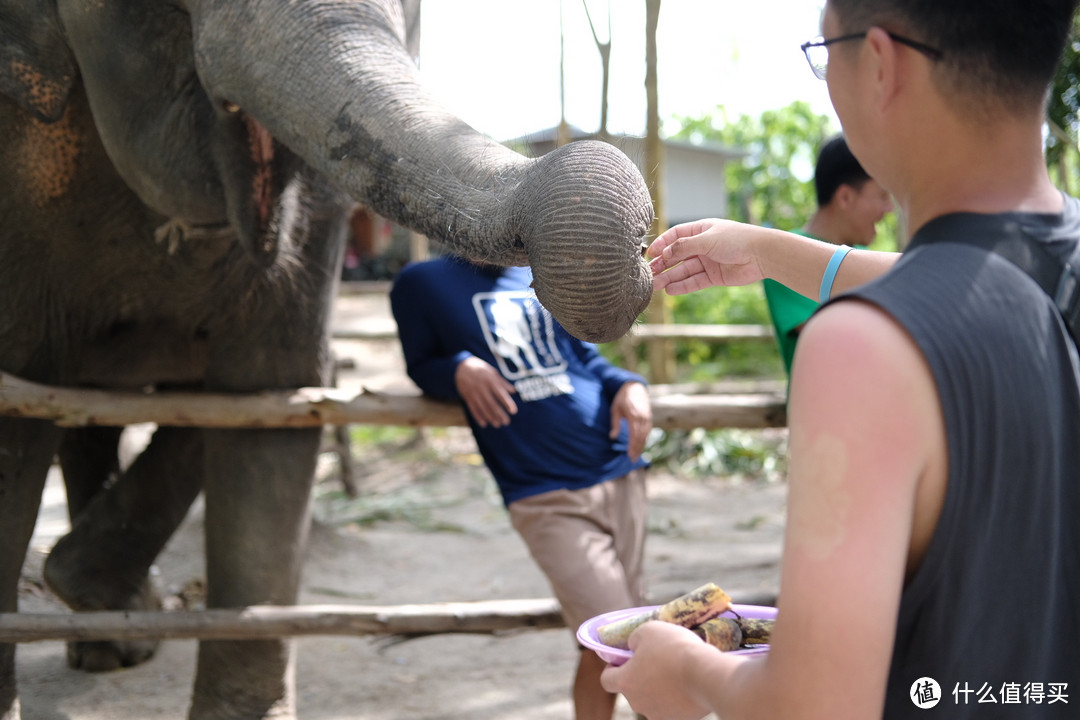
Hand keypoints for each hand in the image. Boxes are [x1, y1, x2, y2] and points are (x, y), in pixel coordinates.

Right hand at [454, 356, 516, 426]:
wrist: (461, 368)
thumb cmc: (481, 370)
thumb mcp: (493, 372)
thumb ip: (503, 383)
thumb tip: (514, 391)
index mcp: (490, 381)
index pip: (500, 394)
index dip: (507, 403)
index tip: (513, 411)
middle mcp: (482, 388)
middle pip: (492, 404)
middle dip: (499, 414)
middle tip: (506, 422)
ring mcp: (474, 393)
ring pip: (483, 408)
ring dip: (490, 417)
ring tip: (497, 424)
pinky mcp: (467, 397)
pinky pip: (473, 409)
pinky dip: (478, 417)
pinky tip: (484, 424)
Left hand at [600, 621, 711, 719]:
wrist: (706, 674)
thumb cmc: (673, 649)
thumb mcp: (648, 630)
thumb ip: (634, 639)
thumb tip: (634, 647)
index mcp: (626, 682)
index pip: (607, 680)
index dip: (613, 668)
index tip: (624, 659)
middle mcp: (638, 703)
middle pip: (632, 690)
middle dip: (640, 676)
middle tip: (656, 660)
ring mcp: (659, 714)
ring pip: (653, 699)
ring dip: (659, 687)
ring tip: (676, 671)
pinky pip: (673, 707)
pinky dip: (677, 697)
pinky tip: (688, 683)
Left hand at [611, 381, 650, 460]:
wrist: (634, 387)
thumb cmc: (622, 398)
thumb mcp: (615, 409)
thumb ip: (615, 424)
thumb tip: (612, 437)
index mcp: (633, 415)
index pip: (634, 435)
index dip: (632, 446)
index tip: (629, 455)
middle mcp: (643, 417)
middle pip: (641, 437)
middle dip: (637, 449)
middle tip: (632, 459)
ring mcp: (647, 417)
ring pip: (646, 435)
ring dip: (641, 446)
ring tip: (636, 455)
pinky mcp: (649, 417)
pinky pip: (648, 431)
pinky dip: (644, 439)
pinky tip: (640, 446)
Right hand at [647, 218, 764, 294]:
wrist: (762, 255)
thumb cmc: (737, 239)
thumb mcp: (707, 239)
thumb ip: (684, 247)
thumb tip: (665, 253)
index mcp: (701, 230)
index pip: (675, 236)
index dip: (662, 244)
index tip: (650, 254)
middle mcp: (703, 246)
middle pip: (677, 255)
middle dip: (663, 264)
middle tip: (649, 273)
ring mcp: (708, 262)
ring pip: (684, 270)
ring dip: (669, 277)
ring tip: (654, 285)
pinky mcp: (714, 276)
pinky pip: (695, 281)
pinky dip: (683, 286)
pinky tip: (670, 289)